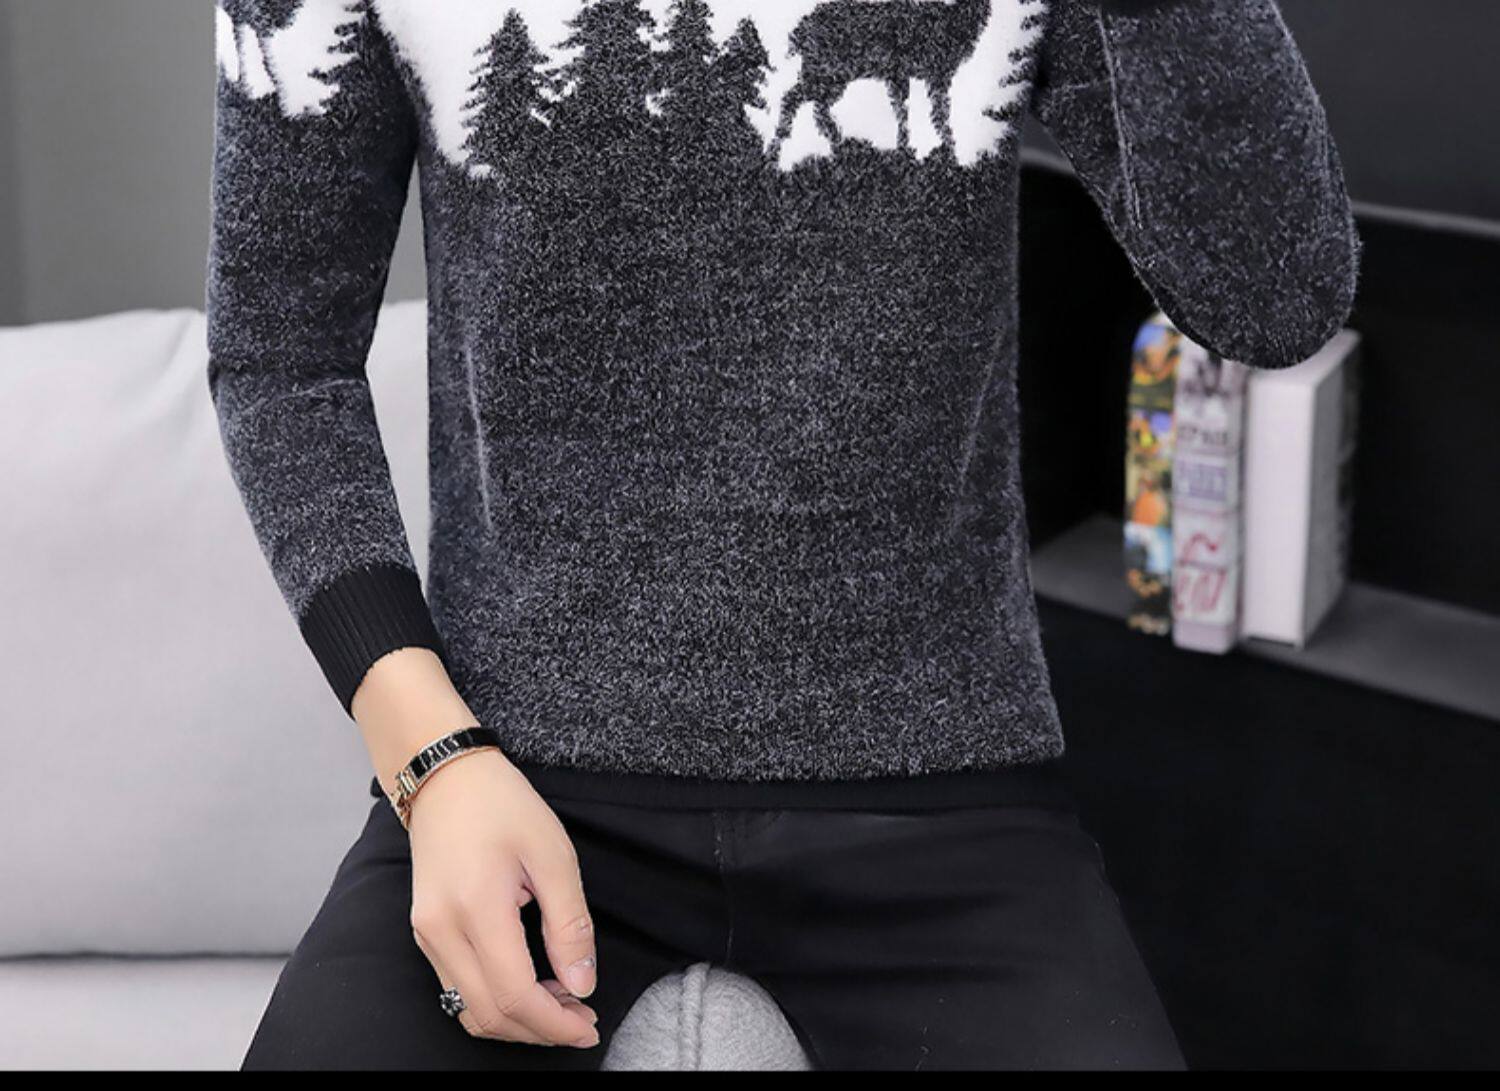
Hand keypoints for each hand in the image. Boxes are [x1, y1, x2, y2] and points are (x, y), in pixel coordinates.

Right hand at [405, 749, 600, 1047]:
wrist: (446, 778)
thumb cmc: (503, 806)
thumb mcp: (553, 855)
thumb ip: (569, 925)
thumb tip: (582, 984)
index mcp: (475, 908)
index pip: (514, 995)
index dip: (555, 1024)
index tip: (589, 1026)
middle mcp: (441, 931)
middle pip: (489, 1014)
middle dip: (540, 1031)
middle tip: (583, 1021)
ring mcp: (426, 935)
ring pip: (469, 1010)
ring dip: (518, 1022)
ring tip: (562, 1004)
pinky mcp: (425, 934)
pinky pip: (457, 990)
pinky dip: (496, 1002)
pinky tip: (531, 987)